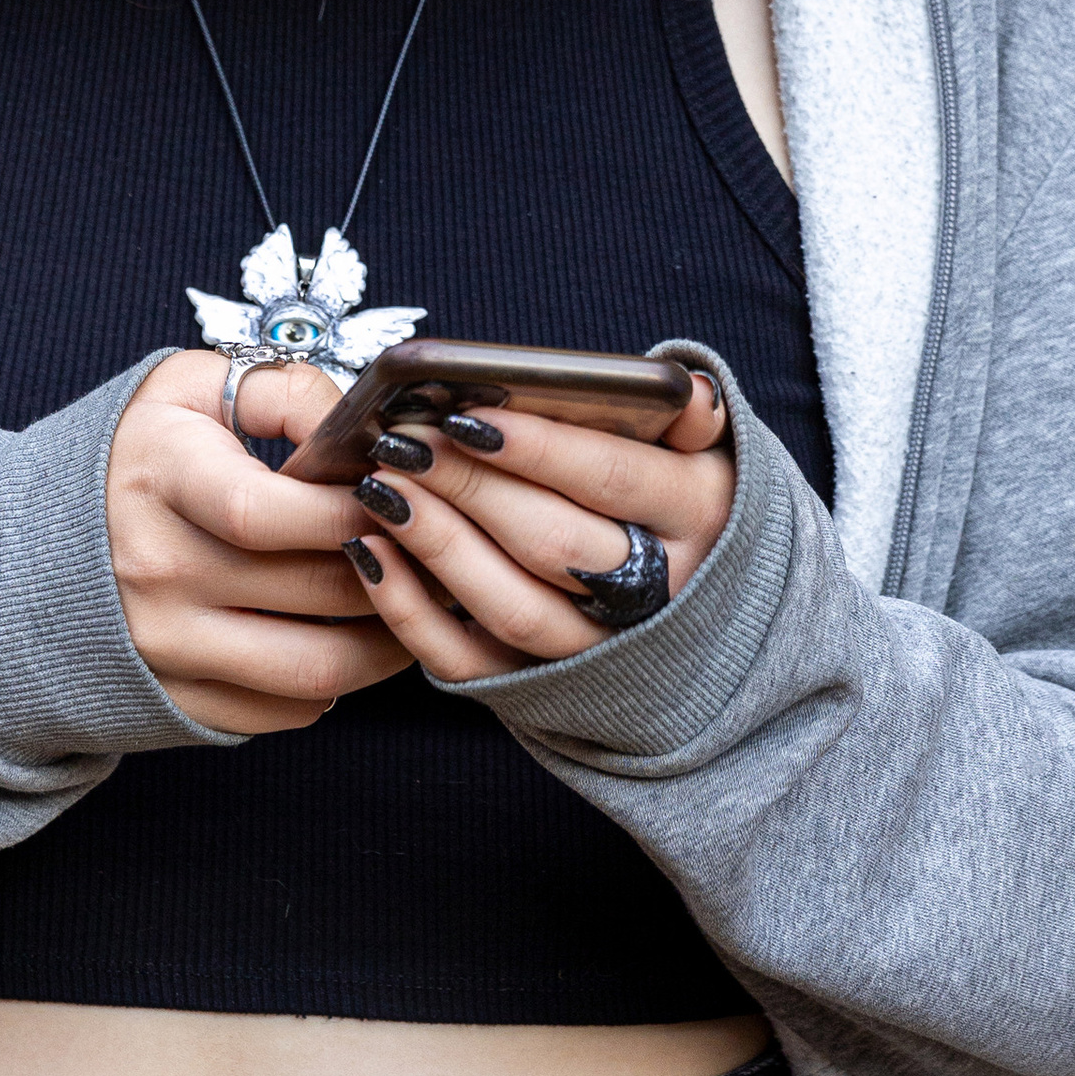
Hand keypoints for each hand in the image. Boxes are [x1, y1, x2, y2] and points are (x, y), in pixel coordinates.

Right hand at [109, 350, 407, 734]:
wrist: (35, 547)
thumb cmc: (140, 456)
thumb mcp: (190, 389)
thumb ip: (284, 392)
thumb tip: (364, 433)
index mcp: (158, 479)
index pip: (264, 512)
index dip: (347, 509)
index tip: (391, 493)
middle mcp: (153, 570)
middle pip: (311, 590)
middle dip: (394, 568)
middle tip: (433, 547)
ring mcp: (163, 646)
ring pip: (315, 668)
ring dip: (386, 641)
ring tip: (410, 598)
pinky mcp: (177, 700)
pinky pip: (285, 709)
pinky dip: (335, 682)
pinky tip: (350, 637)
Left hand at [340, 373, 734, 683]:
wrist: (703, 611)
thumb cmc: (676, 498)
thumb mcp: (704, 450)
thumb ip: (691, 415)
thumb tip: (687, 392)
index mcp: (698, 517)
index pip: (611, 478)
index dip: (536, 448)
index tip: (466, 415)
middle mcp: (657, 594)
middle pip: (553, 543)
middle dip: (469, 488)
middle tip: (405, 443)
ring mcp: (597, 648)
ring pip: (512, 608)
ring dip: (436, 545)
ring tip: (382, 485)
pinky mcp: (541, 683)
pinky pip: (468, 662)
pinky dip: (411, 614)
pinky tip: (370, 552)